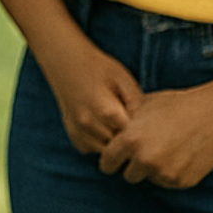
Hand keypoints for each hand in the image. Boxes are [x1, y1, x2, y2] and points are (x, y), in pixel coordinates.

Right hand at [40, 40, 143, 154]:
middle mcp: (89, 125)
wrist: (65, 60)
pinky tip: (104, 127)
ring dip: (115, 143)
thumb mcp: (123, 79)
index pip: (134, 136)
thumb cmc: (97, 67)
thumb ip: (138, 103)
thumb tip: (148, 126)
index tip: (147, 123)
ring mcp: (78, 131)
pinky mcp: (73, 135)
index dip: (143, 131)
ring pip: (107, 152)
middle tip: (133, 122)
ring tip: (118, 123)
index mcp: (106, 111)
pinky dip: (101, 143)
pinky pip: (93, 150)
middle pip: (121, 146)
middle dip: (129, 138)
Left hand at [99, 85, 212, 188]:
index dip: (110, 160)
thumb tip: (107, 132)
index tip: (115, 158)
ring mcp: (164, 173)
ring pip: (149, 179)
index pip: (106, 162)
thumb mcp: (144, 107)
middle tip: (145, 153)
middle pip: (127, 175)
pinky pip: (168, 182)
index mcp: (130, 140)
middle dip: (133, 166)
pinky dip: (171, 173)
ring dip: (153, 170)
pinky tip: (181, 155)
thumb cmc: (178, 105)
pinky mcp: (182, 182)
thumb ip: (124, 124)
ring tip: (167, 149)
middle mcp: (145, 160)